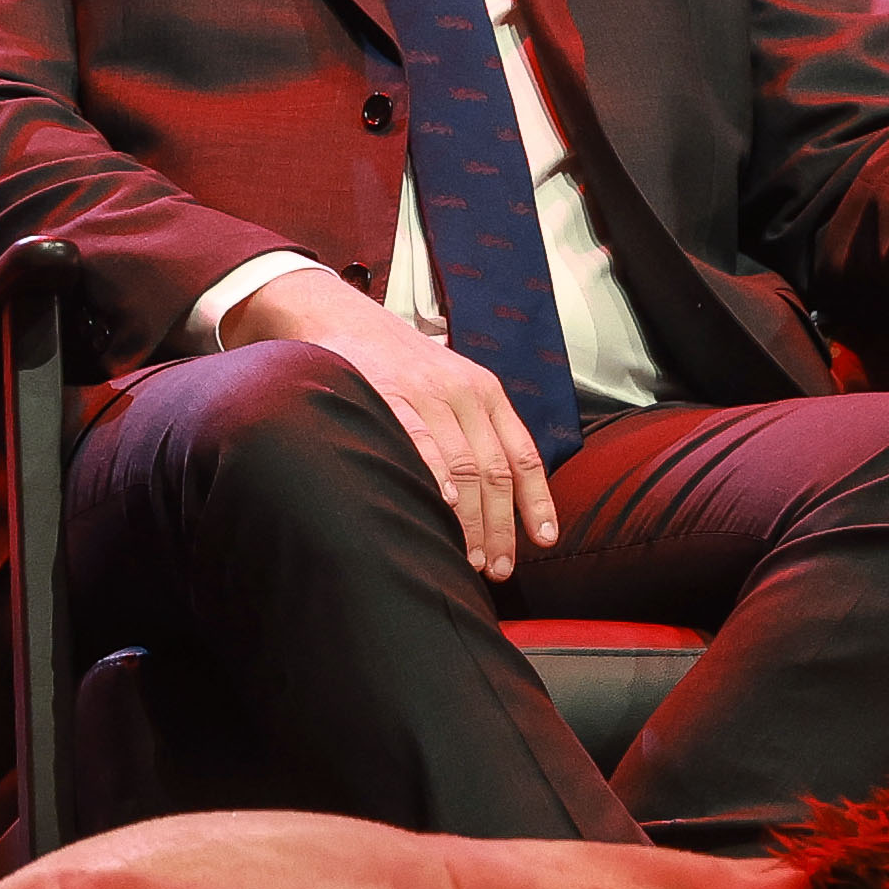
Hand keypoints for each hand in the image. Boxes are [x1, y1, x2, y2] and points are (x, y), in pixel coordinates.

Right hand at [222, 265, 556, 581]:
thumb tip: (502, 498)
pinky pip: (418, 440)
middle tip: (497, 569)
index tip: (542, 541)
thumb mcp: (452, 386)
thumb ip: (478, 430)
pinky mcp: (387, 395)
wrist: (346, 319)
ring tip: (470, 559)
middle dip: (500, 527)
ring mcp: (425, 394)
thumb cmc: (402, 367)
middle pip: (494, 470)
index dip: (536, 501)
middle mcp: (463, 392)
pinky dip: (435, 475)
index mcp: (486, 392)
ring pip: (463, 464)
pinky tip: (444, 507)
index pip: (521, 454)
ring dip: (471, 519)